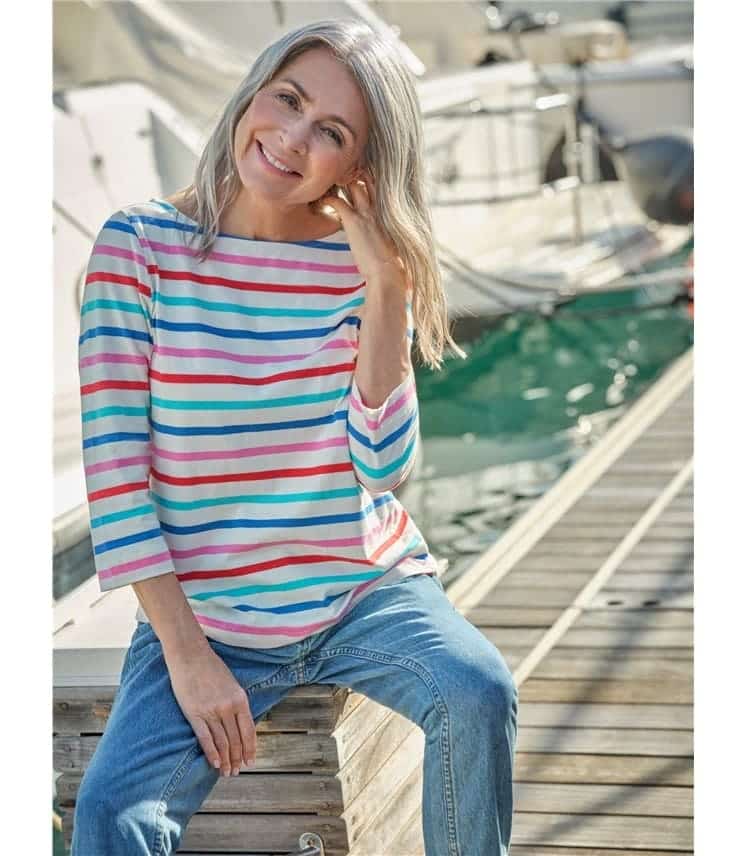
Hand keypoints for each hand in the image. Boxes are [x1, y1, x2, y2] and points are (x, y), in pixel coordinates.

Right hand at [166, 644, 256, 776]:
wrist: (190, 655)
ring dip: (225, 760)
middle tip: (237, 771)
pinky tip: (215, 763)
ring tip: (226, 772)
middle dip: (237, 758)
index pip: (248, 730)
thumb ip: (236, 703)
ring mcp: (211, 711)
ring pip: (222, 742)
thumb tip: (239, 724)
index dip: (250, 748)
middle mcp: (228, 707)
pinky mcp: (195, 713)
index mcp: (240, 699)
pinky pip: (205, 738)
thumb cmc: (211, 667)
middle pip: (235, 739)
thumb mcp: (231, 684)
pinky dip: (211, 753)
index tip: (250, 761)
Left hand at [320, 172, 408, 287]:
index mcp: (390, 210)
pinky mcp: (353, 221)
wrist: (388, 272)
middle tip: (340, 178)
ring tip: (328, 186)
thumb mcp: (392, 241)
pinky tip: (320, 202)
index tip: (357, 180)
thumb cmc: (392, 264)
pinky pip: (337, 201)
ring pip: (352, 185)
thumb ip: (386, 230)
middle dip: (354, 175)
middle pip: (367, 178)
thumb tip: (382, 235)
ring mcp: (366, 212)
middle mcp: (380, 206)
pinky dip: (327, 199)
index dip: (368, 179)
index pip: (379, 185)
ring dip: (339, 184)